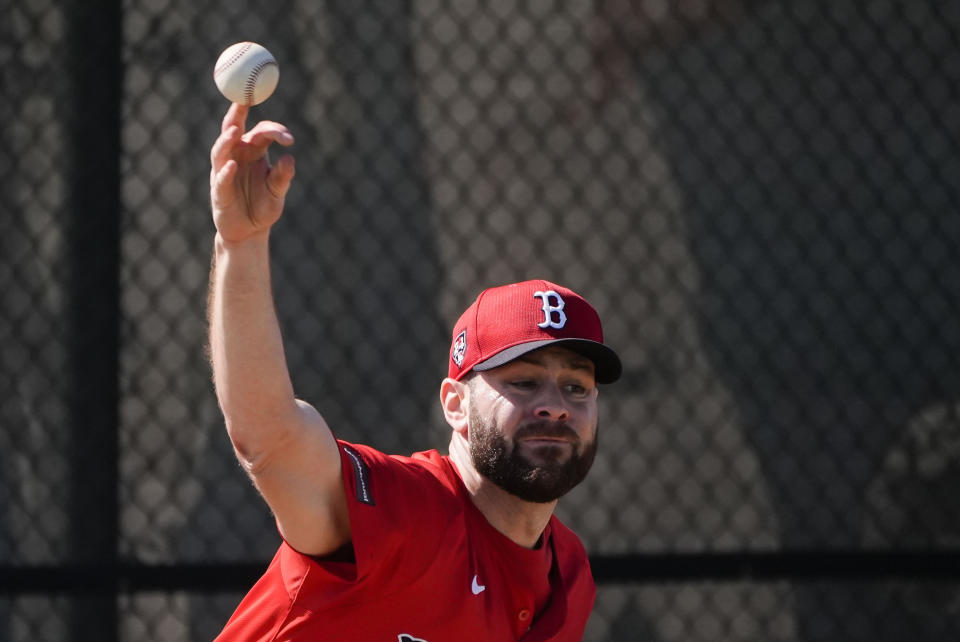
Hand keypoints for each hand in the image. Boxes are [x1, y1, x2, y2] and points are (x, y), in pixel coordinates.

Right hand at [210, 103, 295, 242]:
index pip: (261, 132)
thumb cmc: (263, 206)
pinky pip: (221, 179)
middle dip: (237, 113)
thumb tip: (289, 158)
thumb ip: (283, 176)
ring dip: (227, 139)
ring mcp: (224, 171)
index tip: (289, 139)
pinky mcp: (219, 191)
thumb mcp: (277, 191)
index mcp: (253, 151)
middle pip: (233, 129)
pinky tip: (232, 166)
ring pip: (221, 150)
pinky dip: (226, 172)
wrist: (250, 231)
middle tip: (243, 99)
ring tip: (236, 130)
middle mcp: (237, 156)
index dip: (274, 131)